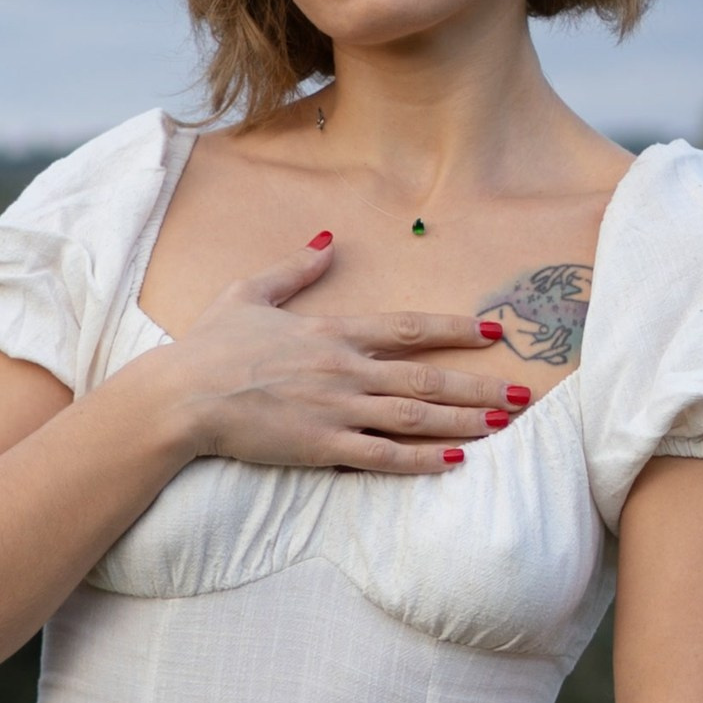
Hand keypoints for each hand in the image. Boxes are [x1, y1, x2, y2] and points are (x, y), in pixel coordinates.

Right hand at [151, 244, 533, 476]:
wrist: (181, 397)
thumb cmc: (208, 346)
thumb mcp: (249, 293)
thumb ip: (294, 269)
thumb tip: (327, 240)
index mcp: (332, 332)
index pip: (408, 327)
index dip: (455, 329)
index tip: (494, 332)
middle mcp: (344, 369)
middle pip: (426, 375)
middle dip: (478, 384)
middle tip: (521, 392)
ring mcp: (336, 410)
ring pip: (414, 415)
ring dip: (463, 421)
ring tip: (502, 426)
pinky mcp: (321, 447)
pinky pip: (383, 456)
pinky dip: (422, 459)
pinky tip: (456, 462)